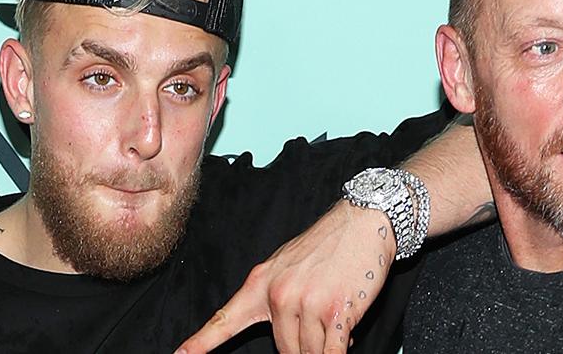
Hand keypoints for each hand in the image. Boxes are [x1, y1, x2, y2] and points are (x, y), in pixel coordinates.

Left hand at [175, 202, 396, 353]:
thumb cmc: (328, 245)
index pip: (225, 320)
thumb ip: (277, 299)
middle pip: (284, 350)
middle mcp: (278, 295)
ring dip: (324, 347)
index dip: (200, 343)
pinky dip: (337, 352)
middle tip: (321, 322)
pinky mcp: (335, 312)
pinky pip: (331, 352)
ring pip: (309, 353)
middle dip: (303, 346)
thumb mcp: (288, 264)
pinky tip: (345, 338)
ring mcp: (306, 304)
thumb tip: (288, 339)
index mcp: (260, 283)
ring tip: (337, 319)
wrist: (363, 221)